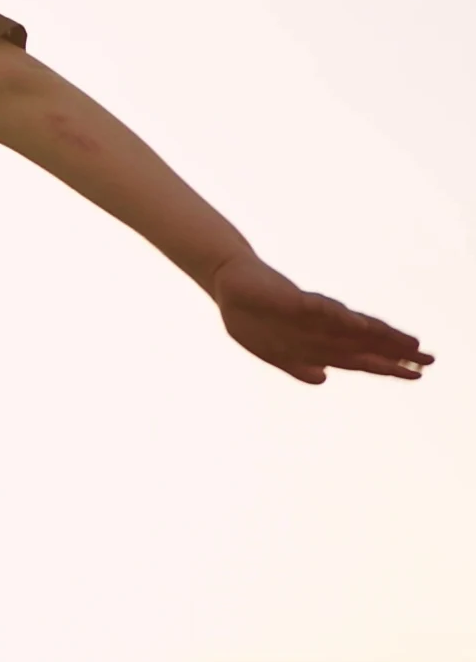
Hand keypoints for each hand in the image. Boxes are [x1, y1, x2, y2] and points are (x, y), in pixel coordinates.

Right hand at [211, 253, 431, 384]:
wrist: (229, 284)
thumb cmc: (252, 317)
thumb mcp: (273, 352)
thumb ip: (297, 366)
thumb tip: (324, 378)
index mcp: (318, 342)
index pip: (361, 356)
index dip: (388, 365)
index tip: (417, 375)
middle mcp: (322, 327)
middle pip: (366, 342)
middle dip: (398, 352)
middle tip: (431, 360)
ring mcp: (310, 313)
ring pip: (353, 326)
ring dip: (382, 335)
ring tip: (410, 344)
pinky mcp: (293, 300)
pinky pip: (322, 309)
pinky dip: (341, 317)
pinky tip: (361, 325)